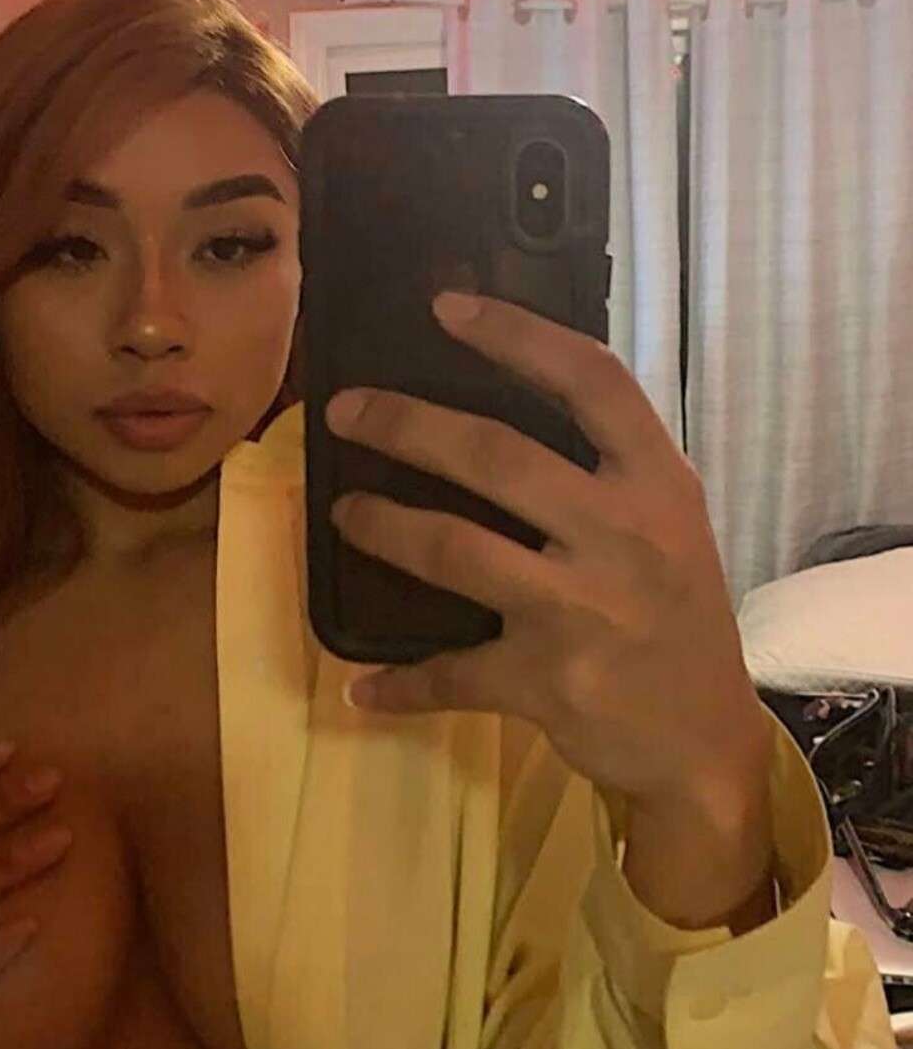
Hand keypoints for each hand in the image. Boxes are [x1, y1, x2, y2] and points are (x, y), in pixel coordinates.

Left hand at [325, 289, 771, 830]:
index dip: (516, 336)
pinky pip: (450, 673)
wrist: (705, 740)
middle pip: (496, 455)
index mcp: (657, 484)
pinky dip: (398, 682)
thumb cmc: (678, 617)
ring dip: (381, 526)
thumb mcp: (669, 526)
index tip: (447, 308)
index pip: (591, 381)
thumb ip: (607, 471)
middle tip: (347, 411)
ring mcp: (582, 609)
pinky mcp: (546, 680)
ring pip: (454, 549)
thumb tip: (503, 414)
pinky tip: (360, 685)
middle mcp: (622, 535)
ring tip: (344, 512)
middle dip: (406, 425)